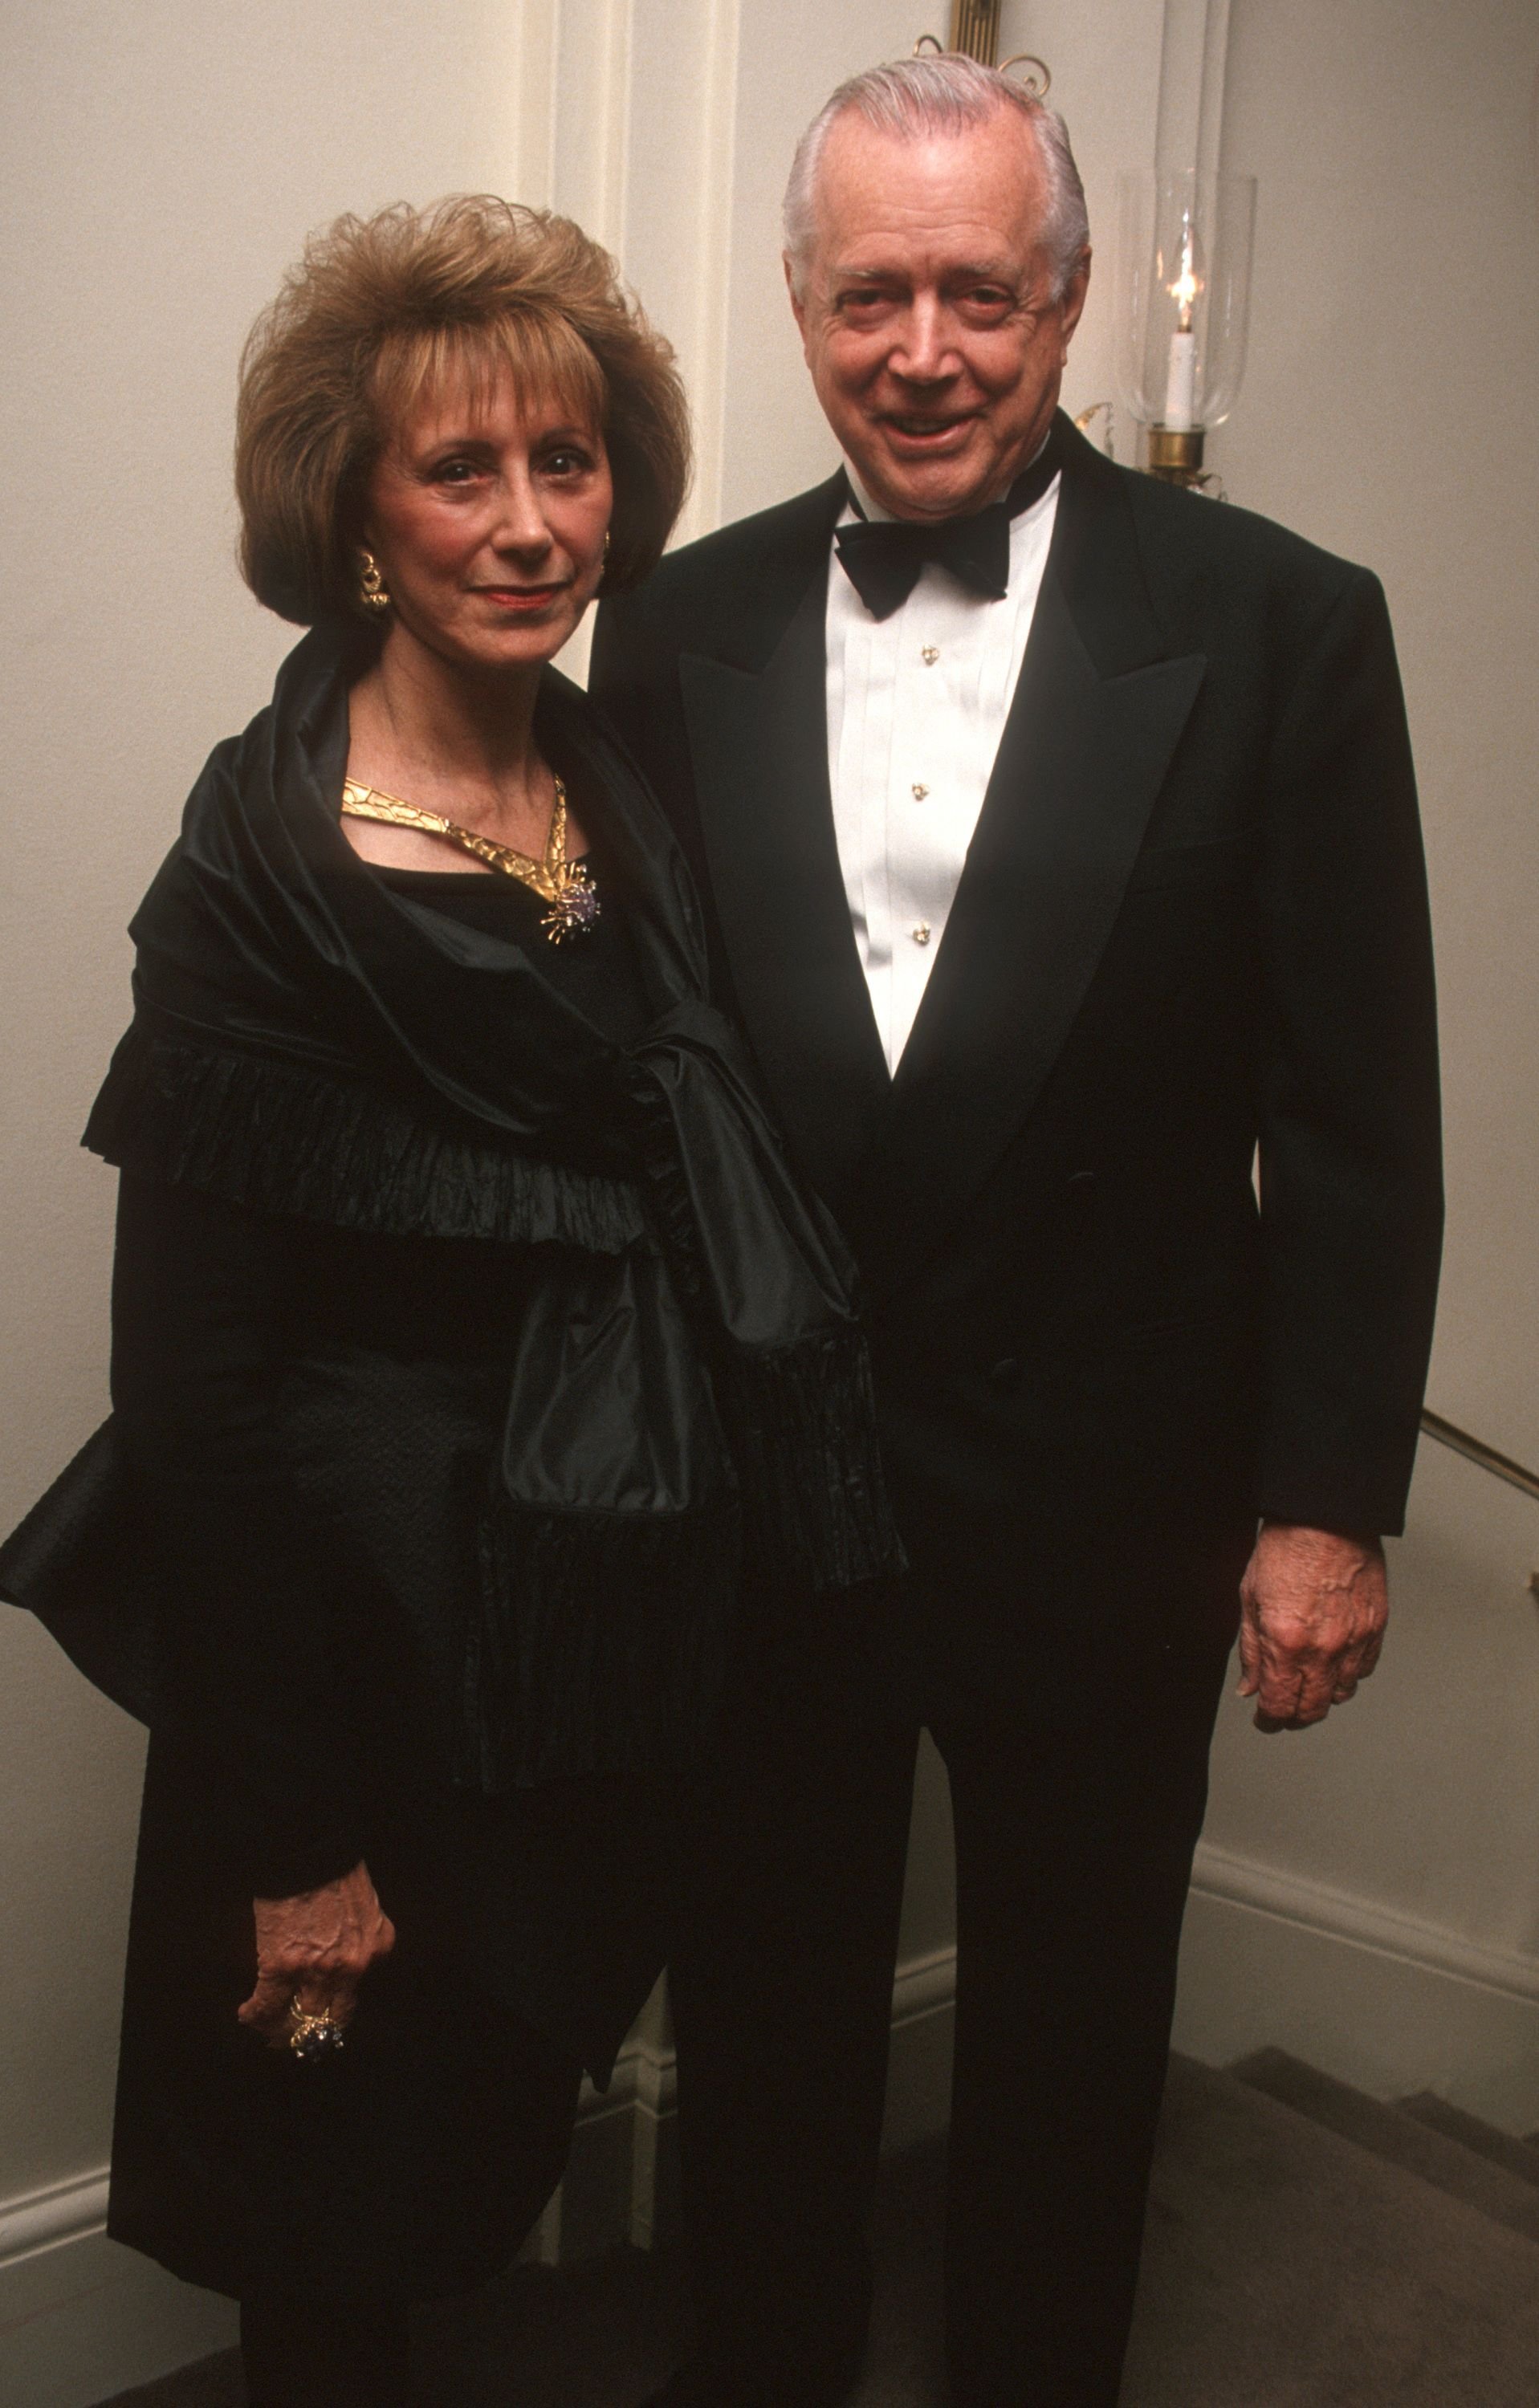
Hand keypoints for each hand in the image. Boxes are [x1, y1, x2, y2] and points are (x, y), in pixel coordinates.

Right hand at [237, 1859, 394, 2045]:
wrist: (310, 1847)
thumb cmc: (336, 1868)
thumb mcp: (365, 1907)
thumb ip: (359, 1938)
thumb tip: (339, 1959)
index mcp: (376, 1950)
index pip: (355, 1999)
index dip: (333, 2015)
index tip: (321, 2021)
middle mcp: (352, 1968)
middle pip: (328, 2021)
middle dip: (309, 2034)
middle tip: (293, 2038)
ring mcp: (317, 1971)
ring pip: (297, 2021)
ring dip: (279, 2028)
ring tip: (268, 2028)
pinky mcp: (282, 1966)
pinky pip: (267, 2005)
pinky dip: (254, 2014)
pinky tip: (246, 2014)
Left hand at [1236, 1521, 1386, 1732]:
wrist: (1325, 1517)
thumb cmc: (1286, 1550)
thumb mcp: (1250, 1599)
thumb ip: (1252, 1651)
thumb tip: (1250, 1687)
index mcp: (1287, 1642)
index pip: (1279, 1705)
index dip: (1269, 1720)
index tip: (1265, 1720)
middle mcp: (1324, 1649)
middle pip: (1313, 1710)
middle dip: (1295, 1717)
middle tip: (1284, 1710)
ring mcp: (1354, 1641)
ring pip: (1342, 1694)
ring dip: (1322, 1696)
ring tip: (1308, 1683)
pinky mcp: (1376, 1629)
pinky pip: (1364, 1670)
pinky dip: (1348, 1674)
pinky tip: (1333, 1662)